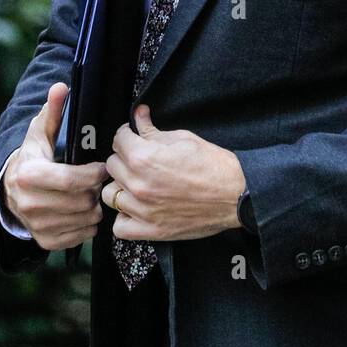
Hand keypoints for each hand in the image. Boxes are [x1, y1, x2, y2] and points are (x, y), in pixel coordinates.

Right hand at [3, 81, 108, 250]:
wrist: (10, 190)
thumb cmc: (33, 156)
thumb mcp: (41, 132)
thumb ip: (53, 111)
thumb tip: (61, 87)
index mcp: (29, 176)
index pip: (73, 180)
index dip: (94, 174)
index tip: (102, 166)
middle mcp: (29, 204)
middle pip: (82, 200)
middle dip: (95, 189)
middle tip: (96, 180)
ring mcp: (37, 225)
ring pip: (86, 219)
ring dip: (94, 206)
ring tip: (89, 193)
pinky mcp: (45, 241)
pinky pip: (82, 235)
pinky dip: (88, 224)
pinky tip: (82, 209)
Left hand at [104, 105, 245, 242]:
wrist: (235, 194)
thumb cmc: (213, 165)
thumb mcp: (183, 138)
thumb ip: (153, 130)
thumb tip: (139, 115)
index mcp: (144, 157)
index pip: (118, 140)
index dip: (128, 135)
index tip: (134, 138)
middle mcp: (138, 184)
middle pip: (111, 165)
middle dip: (124, 158)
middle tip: (141, 159)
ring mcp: (143, 210)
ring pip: (110, 194)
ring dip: (121, 187)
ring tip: (137, 184)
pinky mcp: (151, 230)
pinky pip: (119, 226)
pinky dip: (125, 217)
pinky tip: (137, 208)